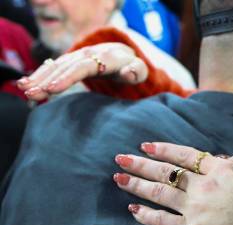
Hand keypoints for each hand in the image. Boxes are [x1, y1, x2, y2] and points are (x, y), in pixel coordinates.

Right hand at [17, 43, 147, 100]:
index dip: (68, 77)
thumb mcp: (139, 70)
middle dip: (47, 80)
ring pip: (55, 66)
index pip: (84, 67)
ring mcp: (76, 57)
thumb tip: (128, 72)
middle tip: (32, 93)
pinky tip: (25, 84)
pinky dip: (38, 75)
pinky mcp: (69, 62)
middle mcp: (88, 54)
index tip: (53, 88)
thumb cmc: (133, 68)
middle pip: (65, 67)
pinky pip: (52, 68)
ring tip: (24, 90)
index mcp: (105, 57)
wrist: (123, 56)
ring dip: (38, 78)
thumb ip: (136, 71)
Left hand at [113, 143, 232, 224]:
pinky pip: (164, 224)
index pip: (187, 156)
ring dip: (138, 185)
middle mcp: (204, 186)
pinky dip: (147, 217)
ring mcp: (197, 210)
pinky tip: (133, 212)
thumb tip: (229, 160)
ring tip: (119, 178)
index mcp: (222, 168)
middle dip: (142, 164)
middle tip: (120, 158)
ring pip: (160, 194)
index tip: (147, 145)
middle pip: (167, 172)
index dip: (165, 149)